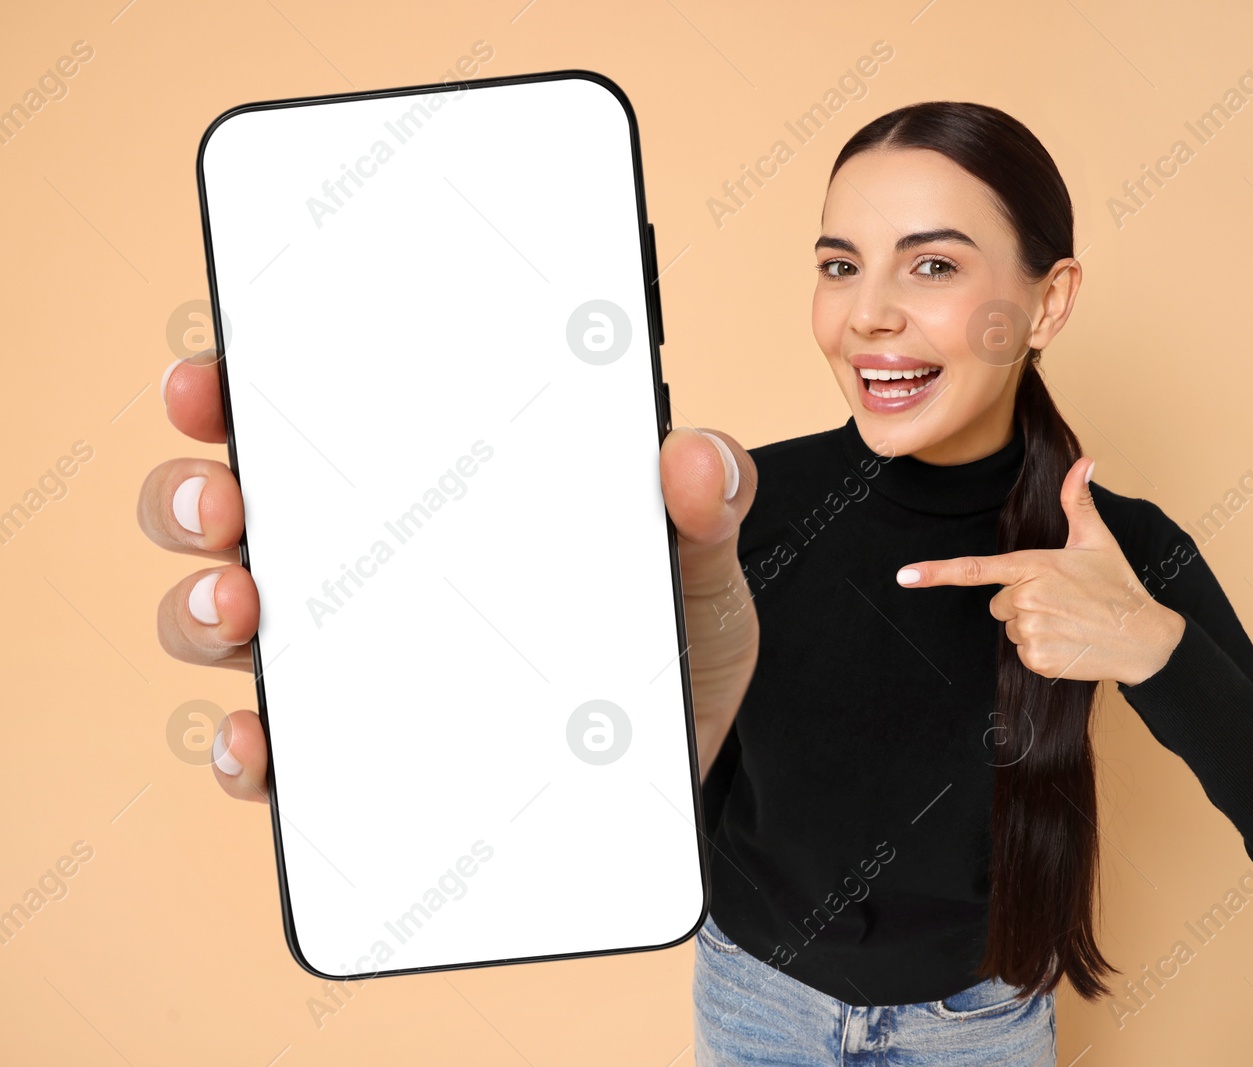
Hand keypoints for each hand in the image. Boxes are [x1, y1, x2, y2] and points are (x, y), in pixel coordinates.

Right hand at [139, 355, 759, 800]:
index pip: (310, 422)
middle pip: (232, 516)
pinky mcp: (356, 759)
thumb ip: (709, 502)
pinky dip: (247, 748)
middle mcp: (365, 568)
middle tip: (224, 497)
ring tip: (239, 603)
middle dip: (193, 496)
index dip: (236, 392)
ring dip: (200, 609)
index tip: (211, 379)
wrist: (684, 760)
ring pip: (223, 624)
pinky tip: (263, 740)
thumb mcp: (698, 560)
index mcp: (428, 491)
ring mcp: (347, 664)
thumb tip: (694, 458)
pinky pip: (272, 753)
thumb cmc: (666, 636)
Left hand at [895, 457, 1183, 685]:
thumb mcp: (1098, 540)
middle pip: (999, 603)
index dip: (936, 573)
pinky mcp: (1038, 658)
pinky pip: (1023, 652)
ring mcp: (1031, 630)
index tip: (904, 576)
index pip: (975, 570)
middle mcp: (1027, 597)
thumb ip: (1078, 501)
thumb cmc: (1119, 586)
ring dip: (1033, 626)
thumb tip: (1083, 462)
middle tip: (1061, 601)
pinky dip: (1042, 650)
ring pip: (1010, 628)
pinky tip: (1070, 642)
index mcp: (1034, 566)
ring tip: (1069, 621)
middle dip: (1022, 602)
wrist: (1144, 638)